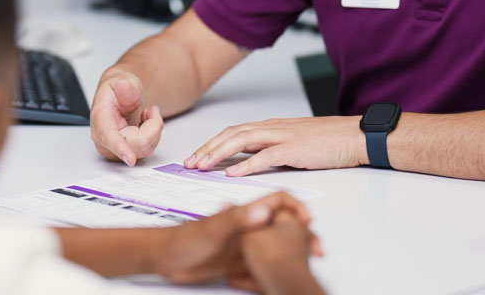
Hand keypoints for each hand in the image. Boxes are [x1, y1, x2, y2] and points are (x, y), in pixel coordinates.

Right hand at [89, 70, 163, 165]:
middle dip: (151, 127)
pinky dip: (151, 137)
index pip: (109, 136)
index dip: (120, 147)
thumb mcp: (123, 80)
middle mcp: (103, 138)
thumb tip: (123, 86)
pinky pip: (146, 151)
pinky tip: (144, 125)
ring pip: (144, 149)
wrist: (118, 96)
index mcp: (100, 118)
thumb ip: (125, 86)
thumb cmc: (117, 90)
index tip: (130, 158)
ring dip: (153, 131)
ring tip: (146, 116)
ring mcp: (112, 148)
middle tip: (150, 111)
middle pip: (137, 144)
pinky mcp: (122, 154)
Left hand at [158, 192, 319, 283]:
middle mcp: (249, 226)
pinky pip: (263, 266)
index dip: (296, 208)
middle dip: (303, 238)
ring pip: (277, 248)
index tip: (308, 222)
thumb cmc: (185, 238)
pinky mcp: (239, 260)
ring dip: (292, 257)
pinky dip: (271, 274)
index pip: (278, 201)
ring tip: (302, 270)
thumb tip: (264, 212)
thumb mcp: (215, 229)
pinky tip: (269, 283)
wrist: (167, 258)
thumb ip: (239, 219)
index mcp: (246, 213)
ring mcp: (245, 244)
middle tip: (316, 252)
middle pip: (284, 226)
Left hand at [183, 116, 365, 176]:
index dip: (212, 144)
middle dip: (208, 148)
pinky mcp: (295, 149)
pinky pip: (266, 155)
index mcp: (271, 127)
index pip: (234, 132)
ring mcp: (283, 136)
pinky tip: (233, 172)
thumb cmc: (329, 143)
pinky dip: (246, 164)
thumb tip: (254, 162)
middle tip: (190, 163)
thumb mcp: (295, 144)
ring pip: (242, 140)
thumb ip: (274, 150)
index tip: (196, 157)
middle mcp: (273, 128)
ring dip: (219, 153)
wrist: (355, 136)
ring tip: (203, 166)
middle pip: (231, 134)